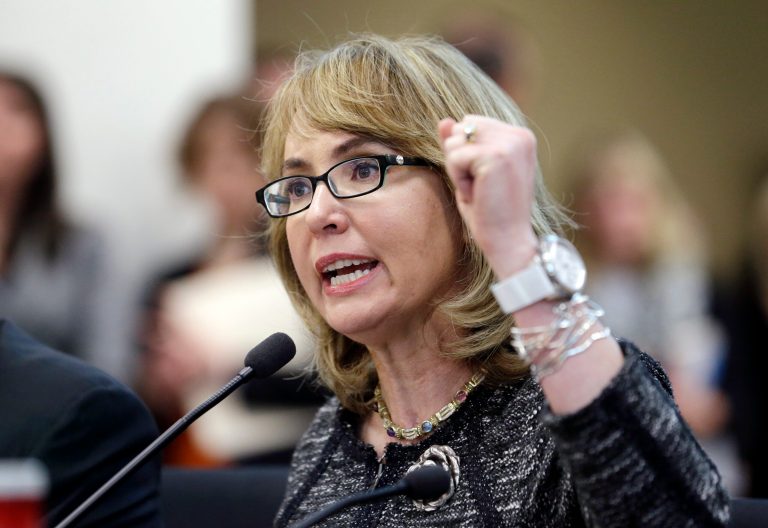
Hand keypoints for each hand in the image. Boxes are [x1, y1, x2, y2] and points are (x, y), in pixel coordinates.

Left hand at [438, 115, 538, 277]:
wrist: (508, 241)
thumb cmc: (491, 212)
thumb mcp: (472, 173)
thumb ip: (461, 145)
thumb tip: (444, 121)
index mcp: (520, 137)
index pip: (472, 123)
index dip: (467, 153)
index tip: (485, 180)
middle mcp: (519, 135)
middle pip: (462, 127)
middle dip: (460, 158)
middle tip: (480, 186)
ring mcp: (510, 144)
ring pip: (456, 140)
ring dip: (458, 169)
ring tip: (479, 190)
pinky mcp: (496, 156)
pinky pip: (455, 157)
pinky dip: (459, 179)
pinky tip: (477, 195)